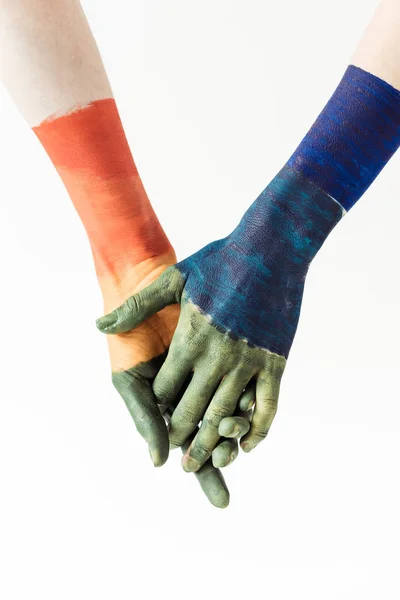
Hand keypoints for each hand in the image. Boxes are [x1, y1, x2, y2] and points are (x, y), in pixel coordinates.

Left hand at [97, 166, 342, 473]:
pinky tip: (247, 445)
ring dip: (212, 444)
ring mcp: (247, 361)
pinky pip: (267, 406)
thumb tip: (100, 325)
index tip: (158, 419)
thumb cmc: (220, 261)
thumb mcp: (173, 278)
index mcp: (189, 339)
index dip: (159, 407)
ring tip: (204, 465)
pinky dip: (257, 430)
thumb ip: (137, 306)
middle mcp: (216, 357)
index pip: (165, 388)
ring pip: (225, 415)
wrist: (271, 248)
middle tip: (179, 462)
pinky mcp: (274, 361)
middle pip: (191, 410)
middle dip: (181, 436)